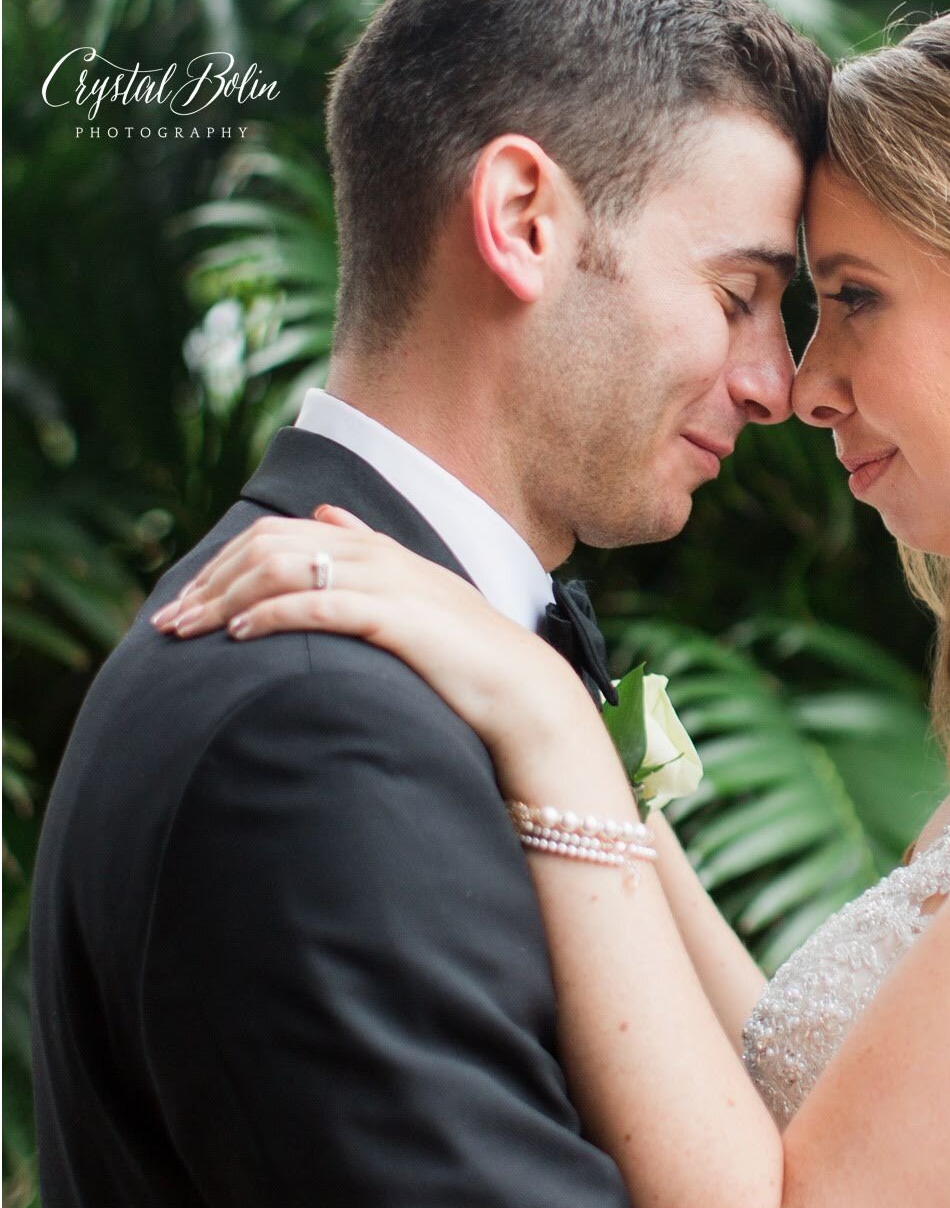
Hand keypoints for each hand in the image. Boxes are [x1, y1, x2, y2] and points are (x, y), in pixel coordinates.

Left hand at [150, 506, 598, 771]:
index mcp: (378, 550)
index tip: (189, 600)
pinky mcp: (397, 619)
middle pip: (272, 546)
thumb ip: (370, 553)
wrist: (522, 692)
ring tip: (189, 630)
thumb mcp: (414, 593)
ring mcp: (389, 584)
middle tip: (169, 620)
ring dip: (226, 598)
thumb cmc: (465, 658)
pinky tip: (240, 636)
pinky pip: (320, 605)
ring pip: (286, 569)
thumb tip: (328, 515)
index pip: (282, 533)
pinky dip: (272, 616)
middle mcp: (379, 556)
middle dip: (211, 581)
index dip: (226, 562)